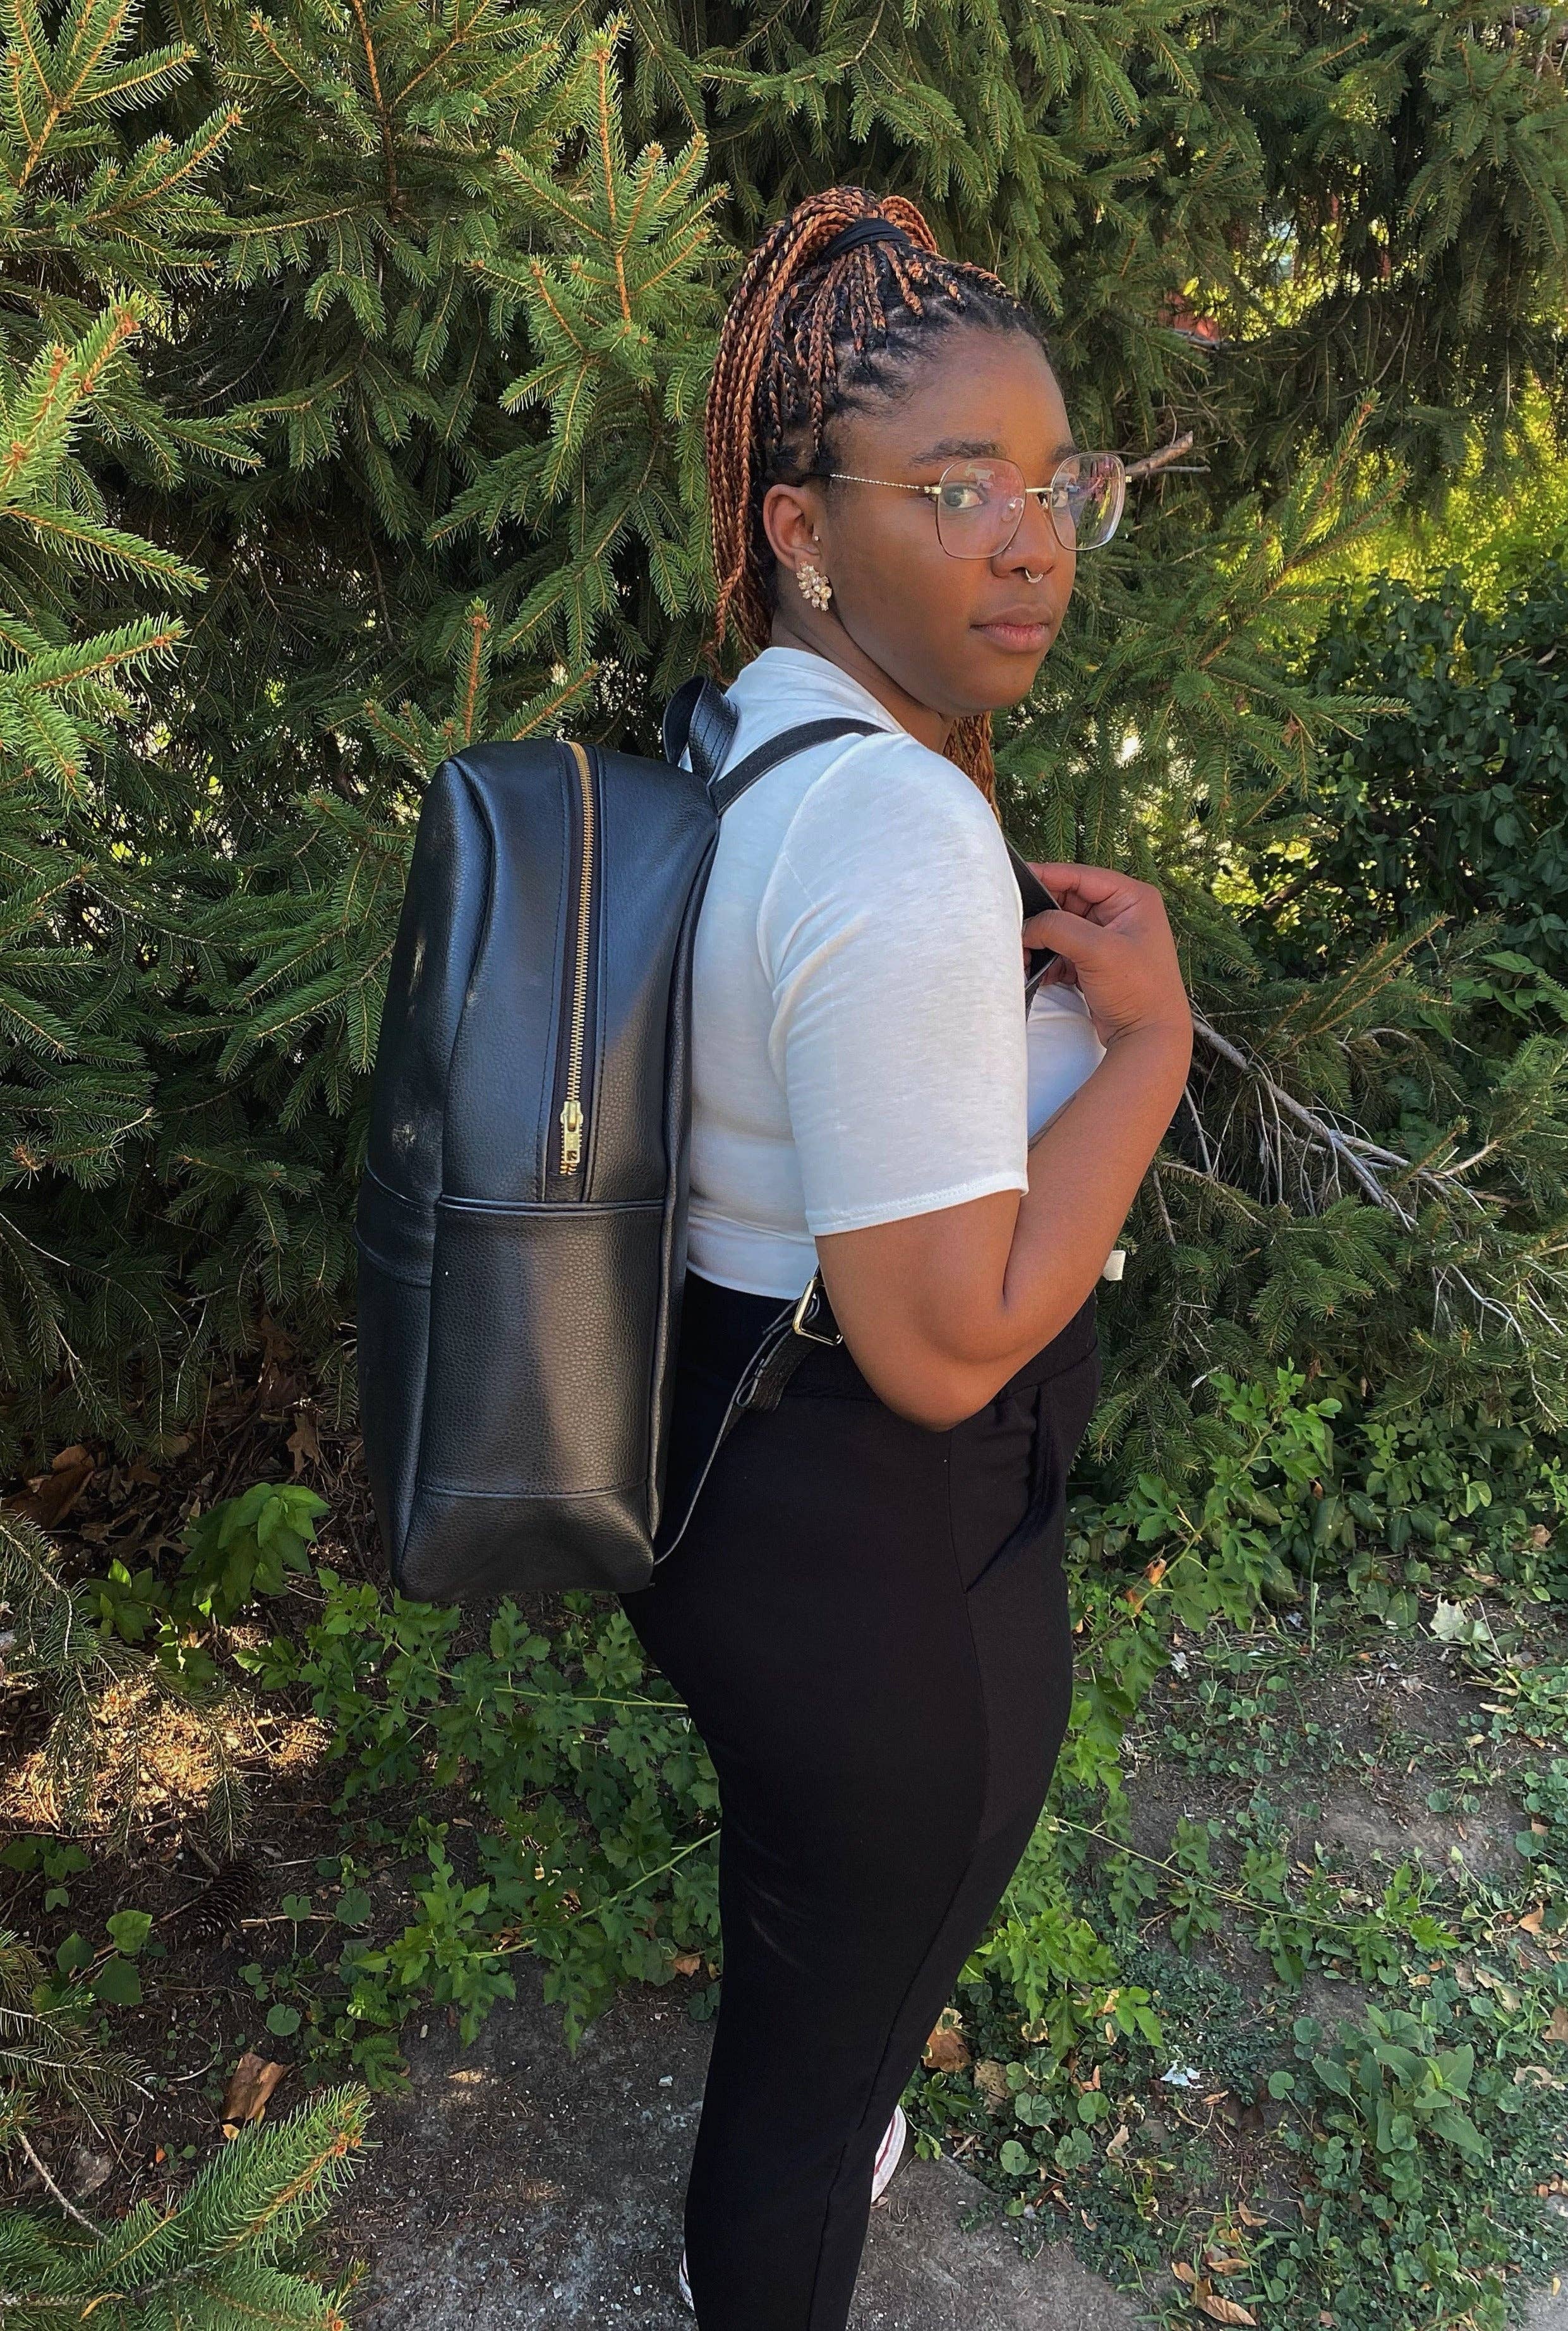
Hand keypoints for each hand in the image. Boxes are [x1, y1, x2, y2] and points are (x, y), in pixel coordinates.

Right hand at [1021, 861, 1190, 1049]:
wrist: (1149, 1038)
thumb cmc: (1139, 990)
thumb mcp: (1098, 951)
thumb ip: (1057, 928)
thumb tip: (1027, 925)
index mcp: (1132, 899)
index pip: (1081, 877)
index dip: (1047, 876)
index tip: (1015, 879)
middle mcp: (1121, 914)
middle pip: (1066, 902)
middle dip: (1040, 917)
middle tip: (1013, 925)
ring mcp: (1107, 939)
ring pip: (1061, 928)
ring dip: (1040, 941)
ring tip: (1021, 953)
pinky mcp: (1095, 962)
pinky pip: (1062, 951)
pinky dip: (1047, 960)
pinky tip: (1035, 971)